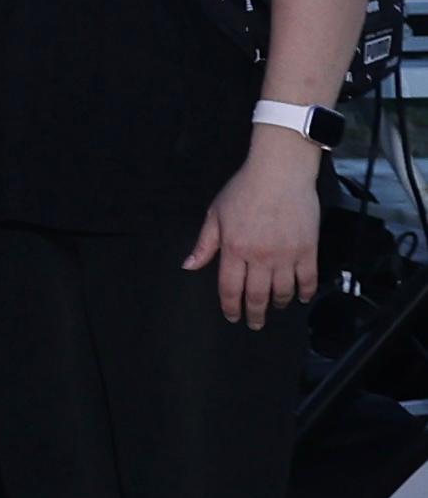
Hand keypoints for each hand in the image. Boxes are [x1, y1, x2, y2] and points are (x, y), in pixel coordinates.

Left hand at [188, 127, 326, 326]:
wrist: (280, 173)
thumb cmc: (244, 190)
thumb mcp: (215, 214)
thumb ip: (204, 244)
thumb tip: (189, 266)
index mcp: (233, 250)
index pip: (229, 288)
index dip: (230, 306)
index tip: (232, 316)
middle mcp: (259, 257)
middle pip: (256, 295)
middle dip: (254, 314)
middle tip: (253, 324)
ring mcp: (286, 255)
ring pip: (282, 291)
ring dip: (278, 304)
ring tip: (274, 308)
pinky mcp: (308, 250)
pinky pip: (308, 279)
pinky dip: (305, 292)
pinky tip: (301, 298)